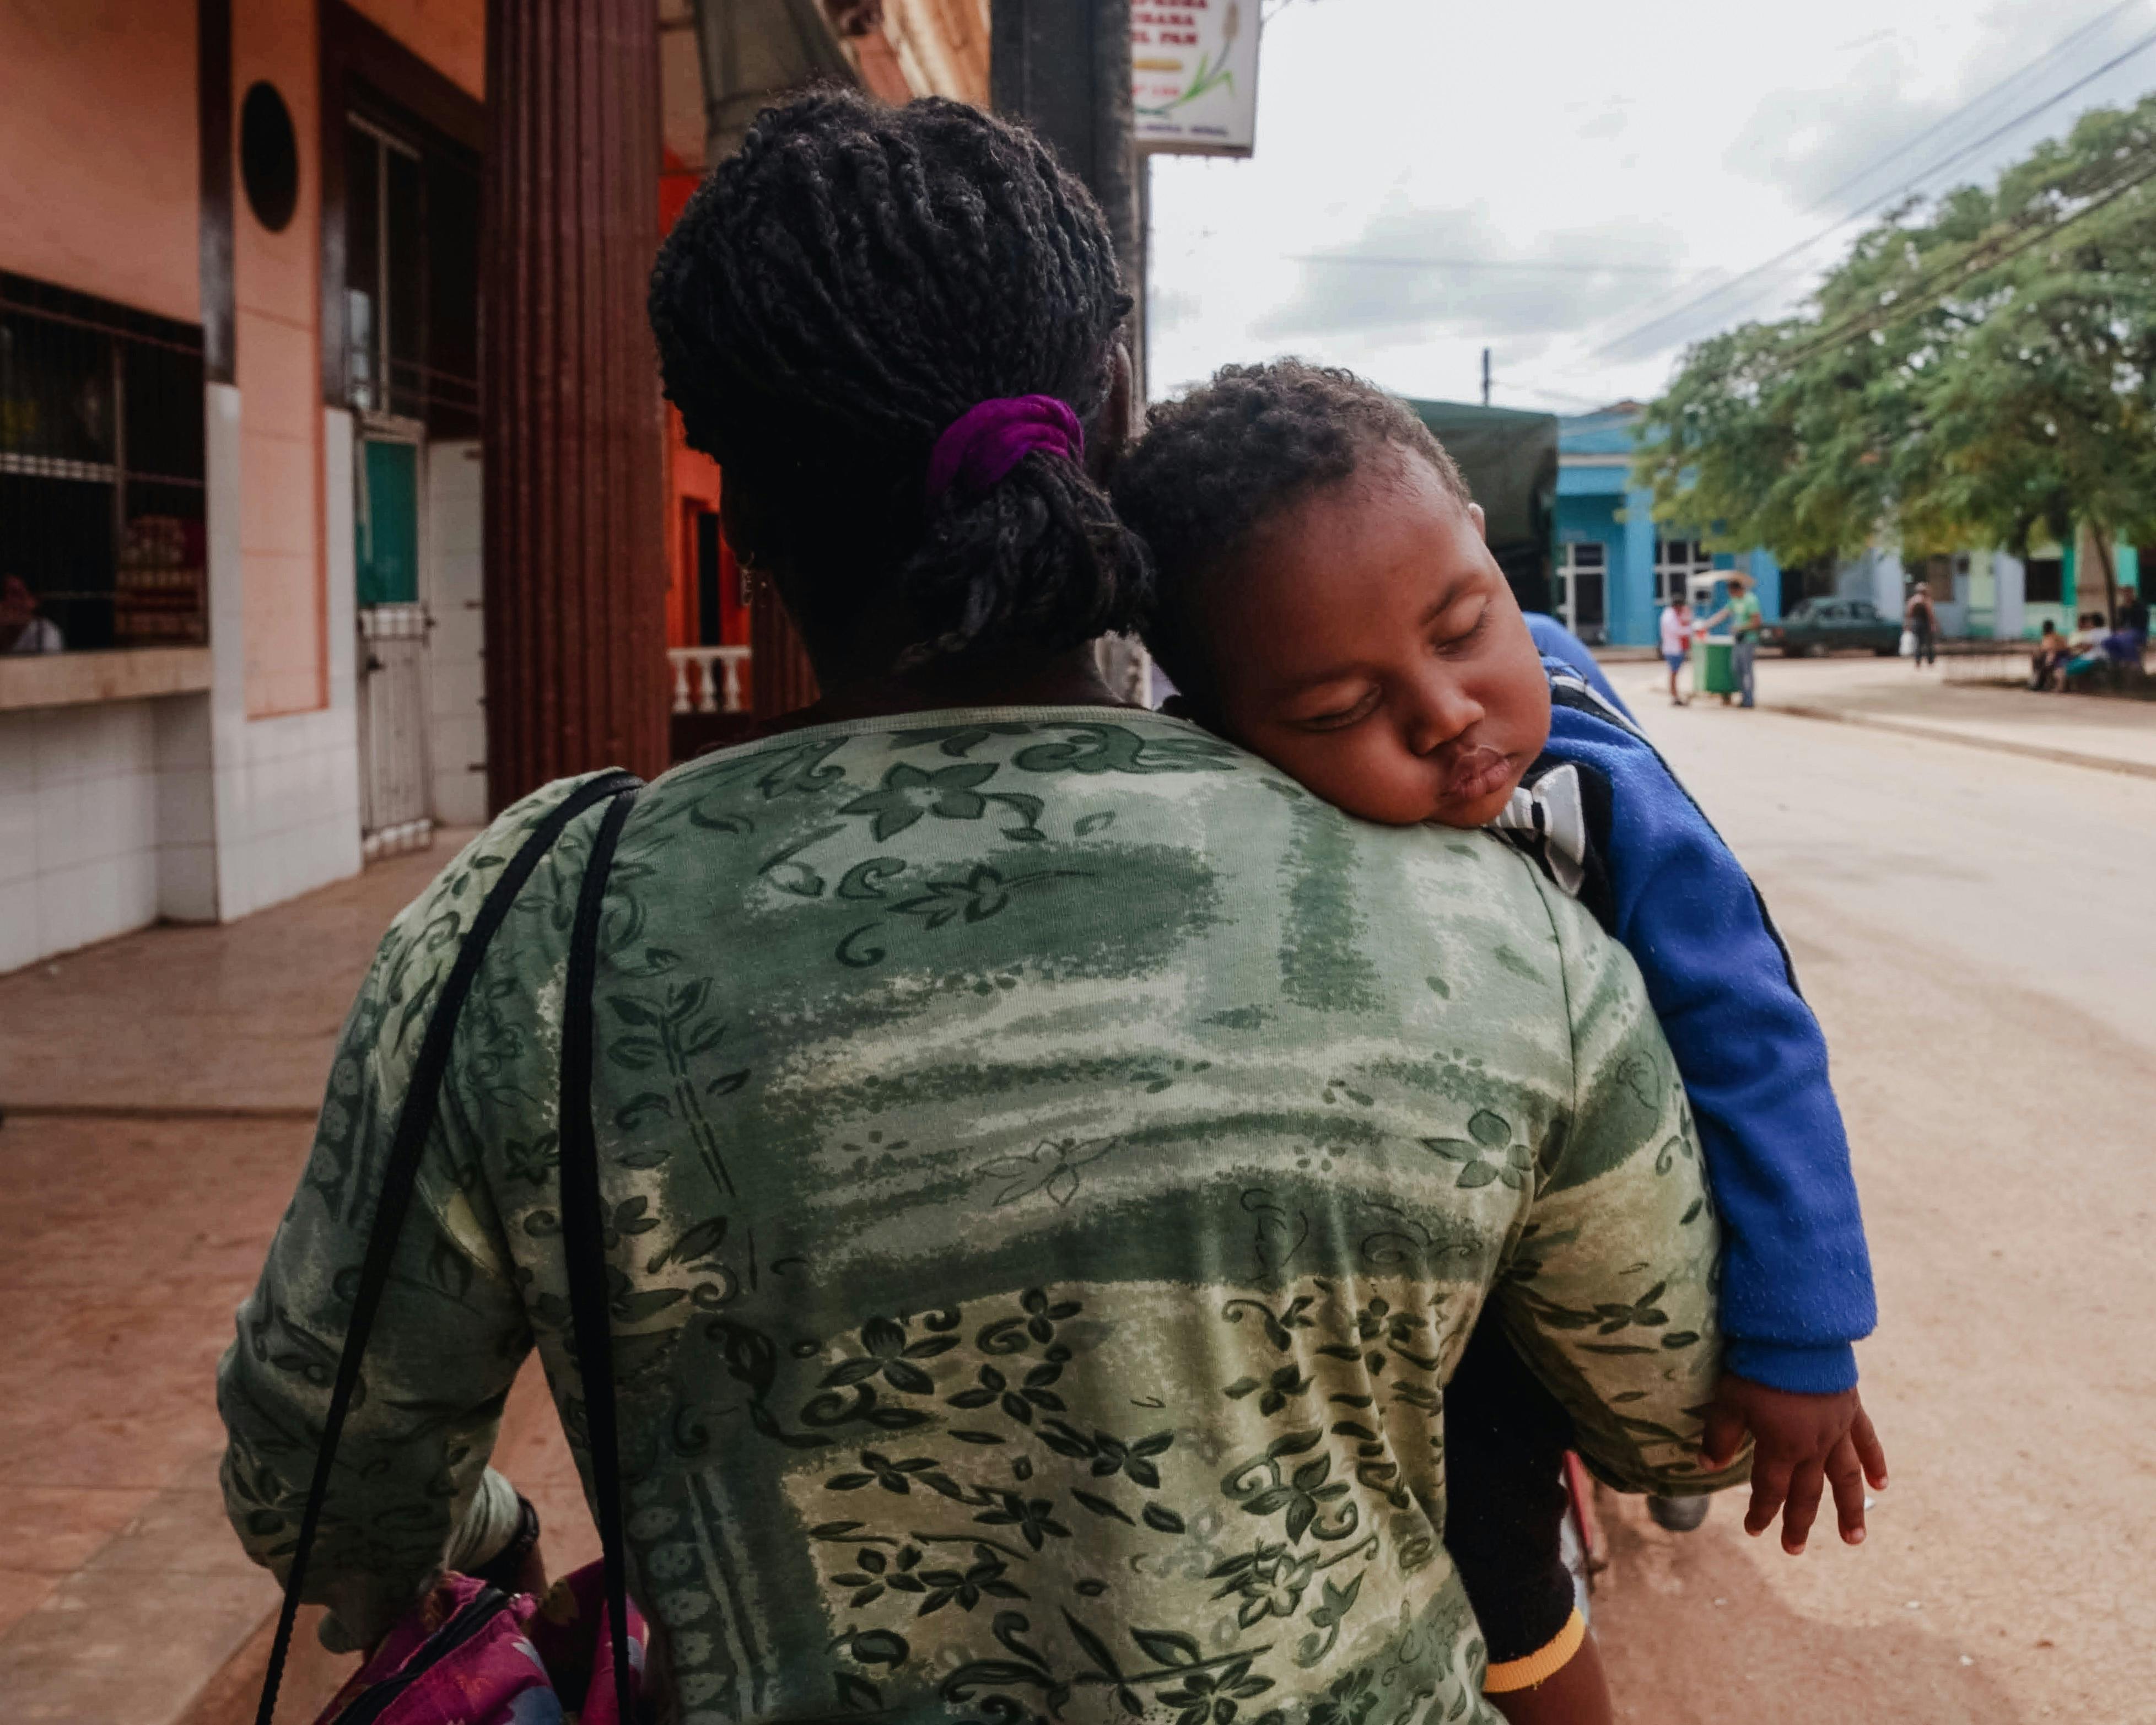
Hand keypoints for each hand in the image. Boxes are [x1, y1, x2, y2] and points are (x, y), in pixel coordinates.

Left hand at [1701, 1373, 1886, 1554]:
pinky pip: (1867, 1442)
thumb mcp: (1728, 1400)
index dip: (1762, 1511)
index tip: (1755, 1530)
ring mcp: (1838, 1429)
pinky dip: (1876, 1464)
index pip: (1770, 1489)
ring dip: (1850, 1509)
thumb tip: (1708, 1467)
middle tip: (1793, 1549)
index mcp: (1782, 1447)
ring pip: (1846, 1478)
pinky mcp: (1852, 1409)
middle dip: (1799, 1522)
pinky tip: (1882, 1484)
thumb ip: (1719, 1437)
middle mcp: (1814, 1446)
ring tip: (1854, 1539)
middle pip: (1807, 1492)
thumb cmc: (1758, 1365)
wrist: (1798, 1332)